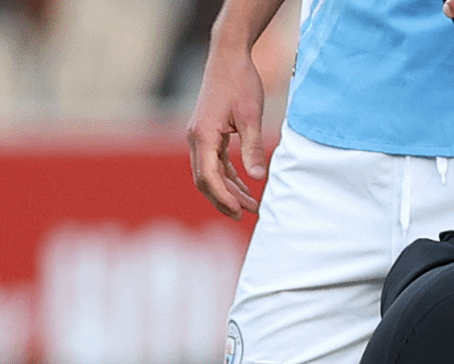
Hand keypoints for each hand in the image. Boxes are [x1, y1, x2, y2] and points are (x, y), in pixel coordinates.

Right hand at [185, 42, 268, 218]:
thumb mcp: (252, 116)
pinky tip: (245, 187)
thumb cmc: (241, 83)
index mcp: (202, 135)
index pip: (208, 176)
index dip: (223, 197)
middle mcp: (195, 138)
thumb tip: (258, 178)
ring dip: (228, 190)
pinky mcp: (208, 133)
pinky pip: (215, 162)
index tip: (240, 211)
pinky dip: (228, 176)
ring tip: (250, 206)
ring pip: (209, 173)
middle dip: (224, 199)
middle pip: (204, 179)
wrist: (229, 58)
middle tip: (245, 215)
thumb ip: (253, 148)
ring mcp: (199, 136)